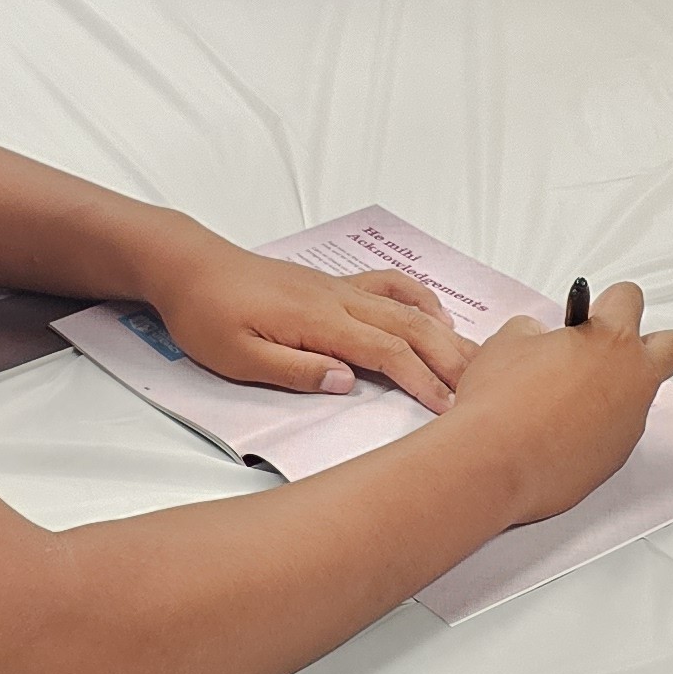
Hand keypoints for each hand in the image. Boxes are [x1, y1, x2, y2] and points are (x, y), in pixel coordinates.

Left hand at [140, 243, 471, 409]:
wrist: (189, 266)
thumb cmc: (207, 314)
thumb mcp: (237, 357)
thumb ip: (294, 369)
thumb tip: (346, 382)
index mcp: (318, 321)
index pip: (386, 352)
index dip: (422, 380)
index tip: (449, 407)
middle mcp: (337, 299)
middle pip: (410, 326)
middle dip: (450, 357)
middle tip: (483, 386)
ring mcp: (337, 287)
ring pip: (406, 305)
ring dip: (443, 330)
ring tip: (472, 356)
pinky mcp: (331, 284)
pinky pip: (388, 285)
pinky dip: (419, 298)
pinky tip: (434, 315)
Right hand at [437, 283, 672, 527]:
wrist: (494, 464)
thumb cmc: (501, 405)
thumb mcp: (509, 342)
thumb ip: (537, 332)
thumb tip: (540, 338)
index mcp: (611, 338)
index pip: (630, 299)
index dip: (609, 302)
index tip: (597, 310)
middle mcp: (634, 379)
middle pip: (672, 346)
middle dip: (649, 343)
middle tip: (613, 348)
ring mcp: (631, 421)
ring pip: (643, 395)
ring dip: (620, 390)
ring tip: (573, 397)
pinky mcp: (617, 457)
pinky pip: (620, 432)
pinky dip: (600, 427)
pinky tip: (564, 430)